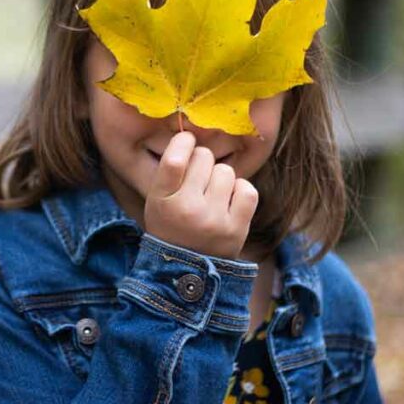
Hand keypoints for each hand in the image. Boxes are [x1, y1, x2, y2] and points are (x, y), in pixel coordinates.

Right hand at [144, 131, 258, 259]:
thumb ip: (171, 170)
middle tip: (198, 180)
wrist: (186, 269)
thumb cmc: (171, 225)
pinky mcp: (236, 229)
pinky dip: (240, 190)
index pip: (175, 159)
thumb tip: (194, 133)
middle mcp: (188, 210)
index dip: (184, 142)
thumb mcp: (157, 200)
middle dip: (202, 163)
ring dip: (221, 177)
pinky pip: (246, 189)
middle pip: (204, 158)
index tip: (187, 141)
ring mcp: (214, 220)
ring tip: (213, 194)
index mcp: (162, 201)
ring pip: (226, 171)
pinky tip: (229, 201)